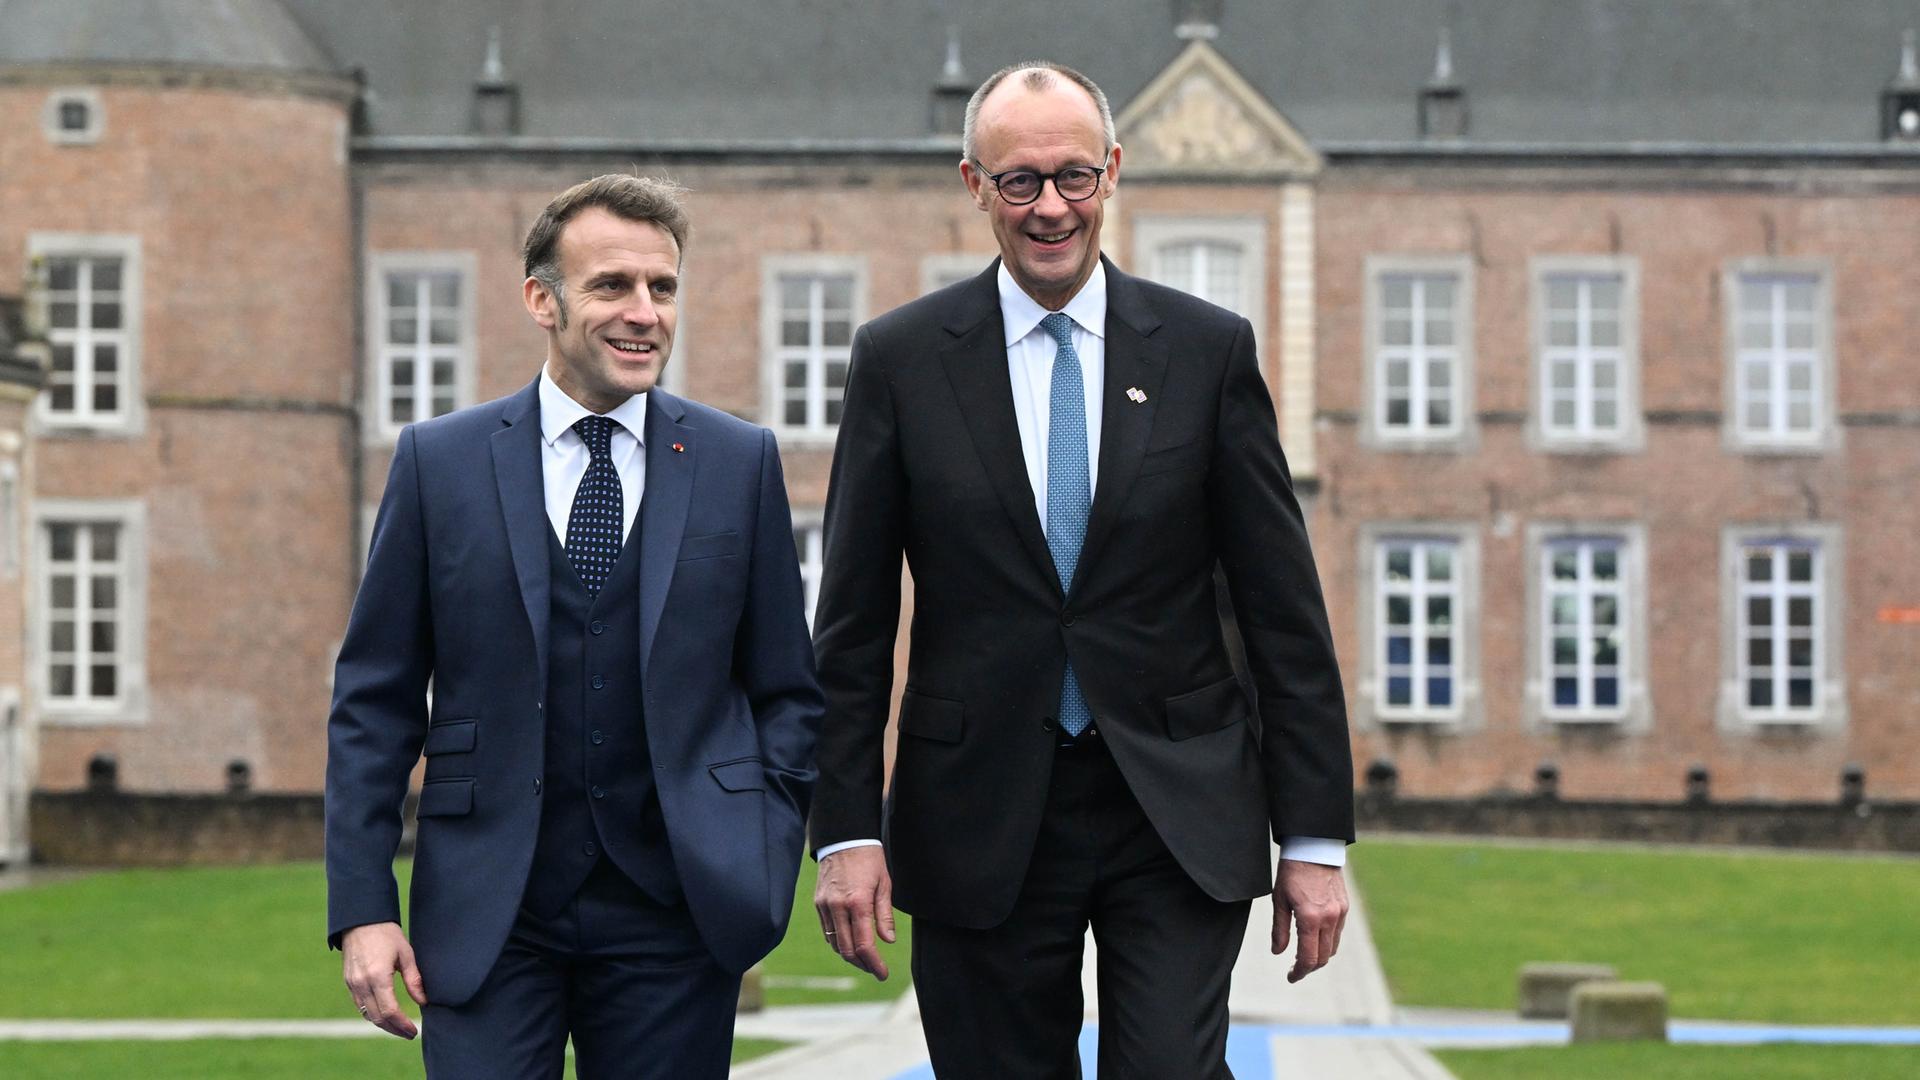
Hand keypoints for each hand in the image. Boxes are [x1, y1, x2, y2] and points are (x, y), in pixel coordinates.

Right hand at [341, 921, 426, 1037]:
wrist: (360, 920)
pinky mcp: (349, 982)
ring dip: (383, 1024)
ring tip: (399, 1027)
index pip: (390, 1011)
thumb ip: (414, 979)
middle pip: (377, 1017)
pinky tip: (385, 1015)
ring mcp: (352, 984)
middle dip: (394, 1029)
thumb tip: (423, 1001)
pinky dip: (373, 1014)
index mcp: (377, 976)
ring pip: (367, 1014)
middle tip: (409, 1034)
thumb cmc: (386, 934)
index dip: (402, 1024)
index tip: (414, 1031)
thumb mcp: (406, 954)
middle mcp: (362, 983)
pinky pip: (360, 1005)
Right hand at [812, 846, 894, 980]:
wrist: (844, 838)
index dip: (874, 964)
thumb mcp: (884, 884)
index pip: (864, 945)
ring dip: (850, 955)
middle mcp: (838, 907)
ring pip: (835, 943)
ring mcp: (825, 905)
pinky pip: (827, 931)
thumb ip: (885, 915)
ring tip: (865, 958)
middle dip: (862, 964)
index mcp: (858, 903)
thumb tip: (888, 941)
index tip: (883, 974)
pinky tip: (851, 942)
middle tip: (875, 969)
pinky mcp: (818, 903)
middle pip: (847, 950)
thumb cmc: (869, 859)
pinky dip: (839, 941)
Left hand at [1271, 860, 1348, 983]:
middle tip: (1294, 969)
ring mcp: (1339, 913)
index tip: (1291, 977)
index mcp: (1310, 918)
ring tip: (1304, 955)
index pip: (1308, 958)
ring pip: (1333, 947)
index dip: (1299, 972)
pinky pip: (1337, 933)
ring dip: (1320, 956)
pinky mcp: (1344, 907)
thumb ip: (1279, 929)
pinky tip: (1315, 939)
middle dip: (1309, 967)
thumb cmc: (1291, 872)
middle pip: (1323, 957)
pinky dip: (1327, 942)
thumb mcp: (1279, 900)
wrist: (1314, 848)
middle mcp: (1328, 919)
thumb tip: (1278, 952)